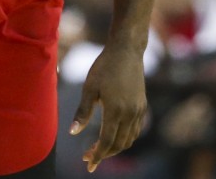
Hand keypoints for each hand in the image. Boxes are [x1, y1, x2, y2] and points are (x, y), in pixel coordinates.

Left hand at [71, 43, 146, 172]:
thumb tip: (72, 133)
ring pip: (128, 140)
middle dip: (103, 154)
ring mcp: (138, 110)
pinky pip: (135, 130)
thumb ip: (82, 112)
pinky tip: (114, 137)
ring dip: (114, 148)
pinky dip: (125, 139)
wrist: (126, 51)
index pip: (107, 141)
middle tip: (88, 157)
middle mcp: (130, 113)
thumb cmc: (104, 67)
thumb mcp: (89, 88)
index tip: (88, 163)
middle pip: (119, 145)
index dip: (97, 155)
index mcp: (115, 110)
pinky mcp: (142, 106)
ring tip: (99, 149)